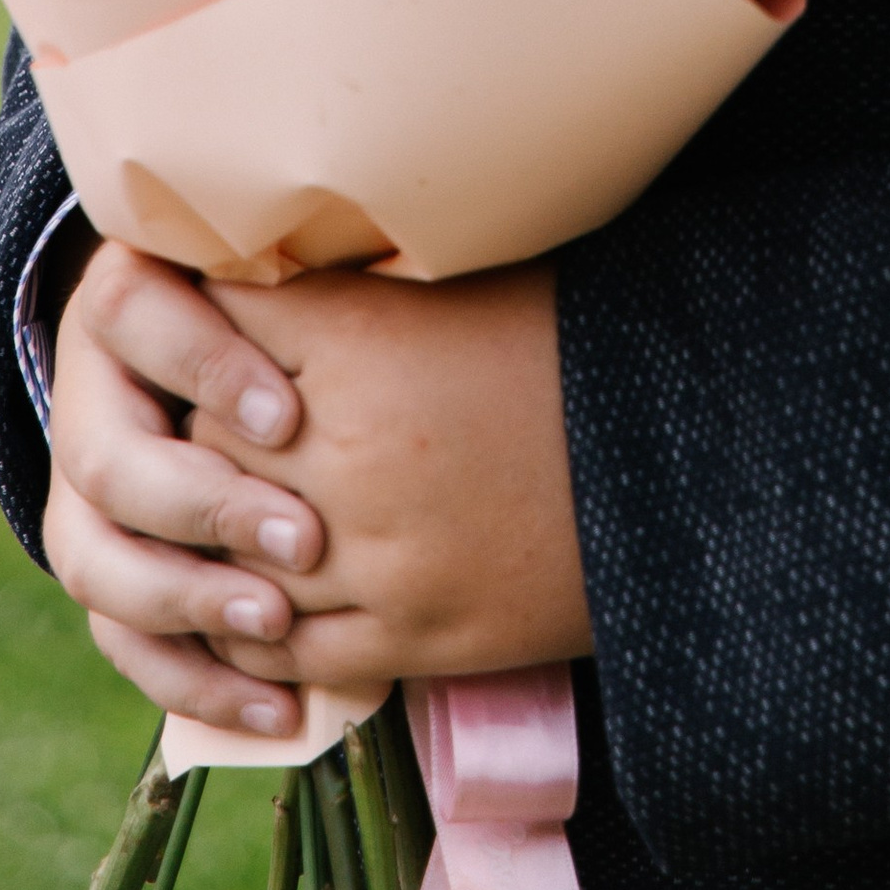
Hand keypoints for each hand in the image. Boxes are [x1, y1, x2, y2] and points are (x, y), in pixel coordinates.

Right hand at [45, 236, 328, 738]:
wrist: (210, 347)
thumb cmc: (286, 296)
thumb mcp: (289, 262)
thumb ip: (310, 264)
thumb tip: (404, 243)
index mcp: (126, 298)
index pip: (132, 313)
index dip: (207, 366)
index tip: (291, 419)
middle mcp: (85, 395)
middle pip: (109, 460)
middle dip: (207, 507)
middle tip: (304, 542)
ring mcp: (78, 492)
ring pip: (95, 562)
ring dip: (190, 602)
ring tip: (279, 625)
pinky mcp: (99, 568)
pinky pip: (122, 641)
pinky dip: (197, 681)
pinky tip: (276, 712)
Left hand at [189, 265, 587, 692]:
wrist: (684, 464)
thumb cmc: (583, 345)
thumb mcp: (476, 279)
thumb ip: (368, 278)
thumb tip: (287, 247)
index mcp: (365, 345)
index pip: (220, 322)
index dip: (207, 316)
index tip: (205, 309)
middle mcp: (349, 453)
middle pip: (206, 440)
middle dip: (205, 427)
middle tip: (211, 412)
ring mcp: (376, 556)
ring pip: (230, 547)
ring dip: (221, 530)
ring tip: (222, 508)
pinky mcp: (409, 634)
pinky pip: (287, 642)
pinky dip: (254, 625)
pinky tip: (253, 601)